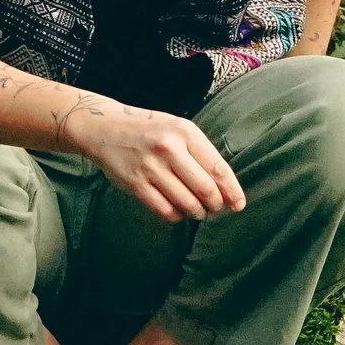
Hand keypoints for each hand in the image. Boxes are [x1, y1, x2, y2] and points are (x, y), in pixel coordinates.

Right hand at [64, 99, 245, 222]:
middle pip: (205, 189)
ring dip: (198, 212)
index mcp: (184, 132)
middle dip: (215, 204)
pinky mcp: (136, 184)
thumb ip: (200, 154)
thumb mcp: (177, 129)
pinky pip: (165, 210)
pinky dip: (177, 216)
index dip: (231, 190)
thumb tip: (225, 187)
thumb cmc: (150, 130)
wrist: (105, 128)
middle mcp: (168, 149)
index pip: (217, 167)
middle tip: (216, 207)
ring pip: (186, 203)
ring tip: (198, 210)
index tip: (238, 204)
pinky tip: (179, 210)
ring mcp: (150, 168)